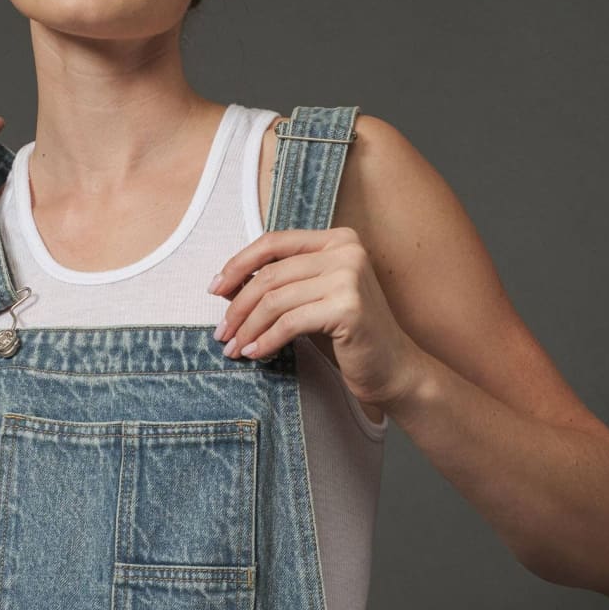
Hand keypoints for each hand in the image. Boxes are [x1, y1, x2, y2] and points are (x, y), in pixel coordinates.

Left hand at [209, 224, 420, 408]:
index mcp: (338, 239)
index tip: (215, 290)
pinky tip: (256, 355)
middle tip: (222, 333)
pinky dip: (266, 341)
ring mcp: (349, 276)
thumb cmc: (349, 336)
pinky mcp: (347, 307)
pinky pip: (289, 323)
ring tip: (236, 349)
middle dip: (238, 306)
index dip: (238, 264)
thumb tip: (225, 284)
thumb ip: (279, 285)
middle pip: (271, 274)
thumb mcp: (311, 300)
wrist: (393, 369)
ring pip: (275, 300)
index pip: (273, 243)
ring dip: (248, 328)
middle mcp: (346, 250)